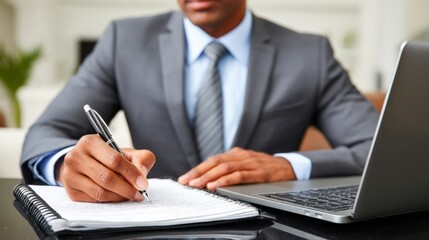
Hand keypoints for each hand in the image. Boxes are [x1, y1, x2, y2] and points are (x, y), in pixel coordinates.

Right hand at [57, 134, 155, 202]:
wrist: (85, 163)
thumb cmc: (108, 157)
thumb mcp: (125, 152)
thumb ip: (140, 158)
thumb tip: (142, 173)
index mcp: (90, 142)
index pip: (115, 160)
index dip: (131, 174)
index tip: (143, 184)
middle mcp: (76, 157)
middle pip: (106, 178)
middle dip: (127, 188)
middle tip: (138, 194)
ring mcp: (70, 175)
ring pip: (100, 192)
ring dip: (119, 197)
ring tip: (130, 195)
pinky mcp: (70, 191)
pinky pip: (94, 200)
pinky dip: (110, 201)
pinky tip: (117, 197)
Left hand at [178, 147, 295, 190]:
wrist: (288, 167)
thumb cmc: (264, 167)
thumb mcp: (246, 163)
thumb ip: (230, 167)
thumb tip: (209, 178)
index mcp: (236, 153)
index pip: (212, 160)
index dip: (198, 168)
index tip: (185, 177)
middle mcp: (241, 155)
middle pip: (215, 162)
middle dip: (198, 172)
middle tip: (185, 182)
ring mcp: (249, 163)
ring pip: (224, 168)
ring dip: (208, 177)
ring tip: (196, 184)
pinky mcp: (258, 172)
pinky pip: (239, 176)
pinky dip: (225, 180)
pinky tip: (215, 185)